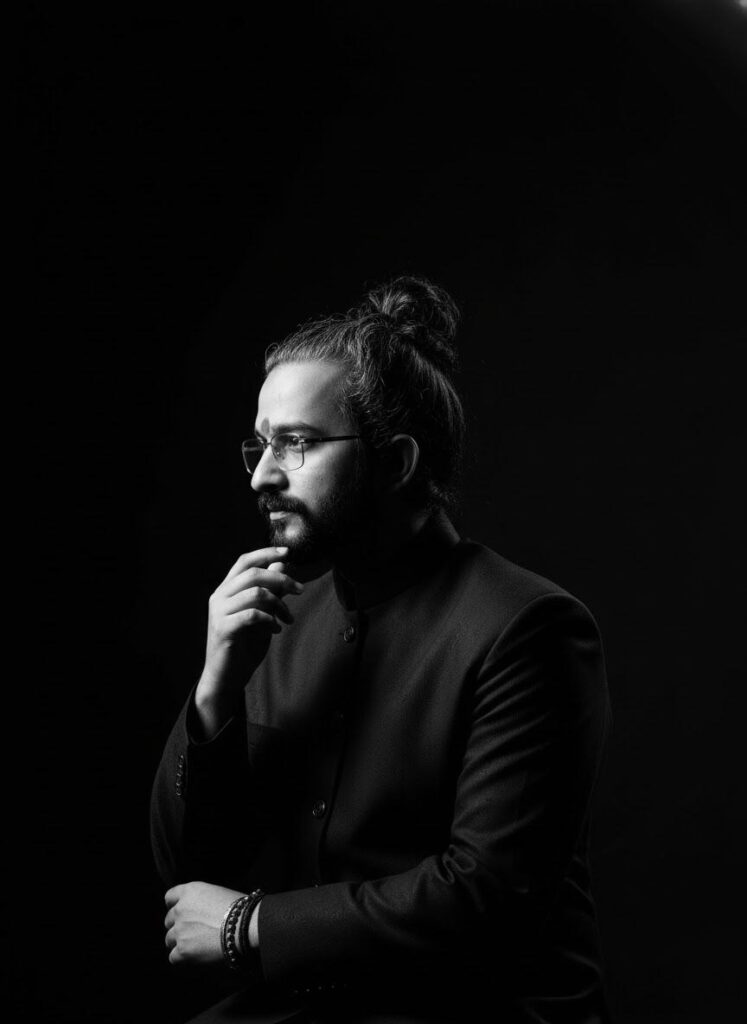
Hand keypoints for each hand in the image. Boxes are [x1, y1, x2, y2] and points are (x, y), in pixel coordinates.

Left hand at [164, 881, 244, 964]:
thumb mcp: (218, 894)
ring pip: (169, 939)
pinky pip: (173, 957)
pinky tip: (195, 957)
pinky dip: (183, 959)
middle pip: (169, 920)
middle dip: (179, 926)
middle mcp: (180, 909)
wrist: (245, 927)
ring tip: (196, 946)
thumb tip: (199, 912)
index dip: (175, 906)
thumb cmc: (239, 910)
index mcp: (190, 891)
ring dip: (180, 943)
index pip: (170, 897)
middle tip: (193, 932)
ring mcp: (180, 930)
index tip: (181, 913)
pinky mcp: (182, 951)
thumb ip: (201, 901)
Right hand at [195, 546, 303, 736]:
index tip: (288, 552)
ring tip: (287, 619)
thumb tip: (281, 565)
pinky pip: (252, 614)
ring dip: (279, 604)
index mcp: (226, 590)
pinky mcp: (223, 629)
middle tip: (300, 590)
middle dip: (282, 579)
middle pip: (253, 573)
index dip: (266, 553)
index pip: (245, 561)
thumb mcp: (262, 615)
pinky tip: (275, 630)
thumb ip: (269, 591)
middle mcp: (219, 597)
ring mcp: (219, 612)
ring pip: (256, 593)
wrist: (226, 677)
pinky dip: (269, 620)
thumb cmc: (244, 645)